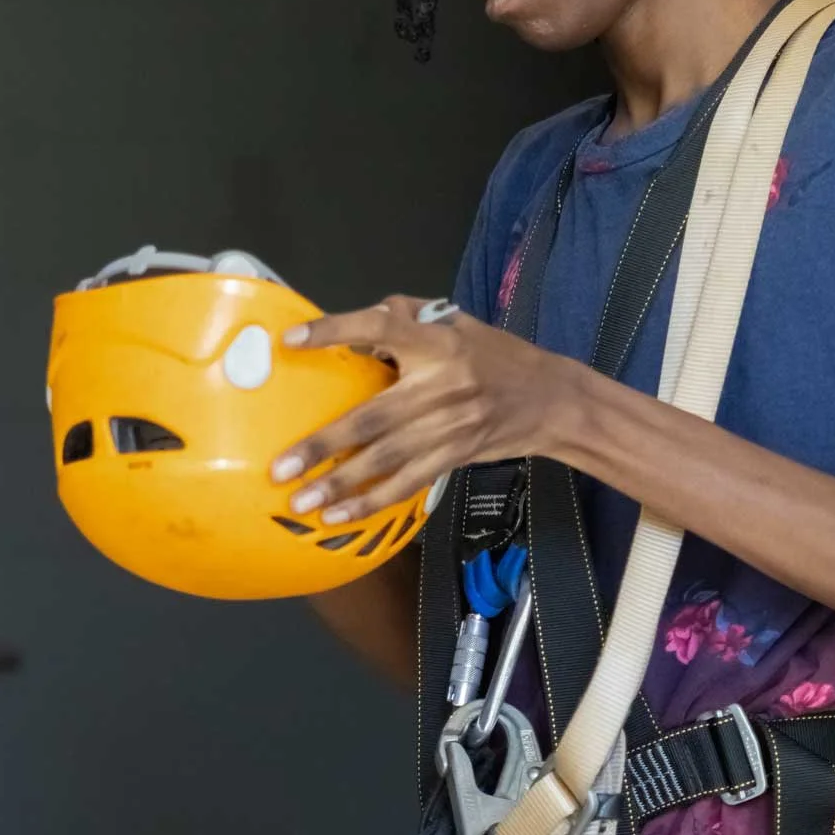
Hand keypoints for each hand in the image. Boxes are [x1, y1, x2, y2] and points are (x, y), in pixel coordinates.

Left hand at [270, 295, 572, 524]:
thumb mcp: (459, 323)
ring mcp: (449, 427)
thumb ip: (408, 318)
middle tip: (281, 468)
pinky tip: (340, 516)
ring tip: (301, 502)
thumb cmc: (500, 357)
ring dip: (341, 484)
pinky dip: (373, 502)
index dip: (336, 331)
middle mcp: (442, 385)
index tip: (291, 340)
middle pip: (375, 418)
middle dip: (324, 445)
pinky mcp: (455, 455)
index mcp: (439, 342)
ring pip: (386, 460)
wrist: (553, 401)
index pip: (381, 328)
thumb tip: (357, 330)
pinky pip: (407, 483)